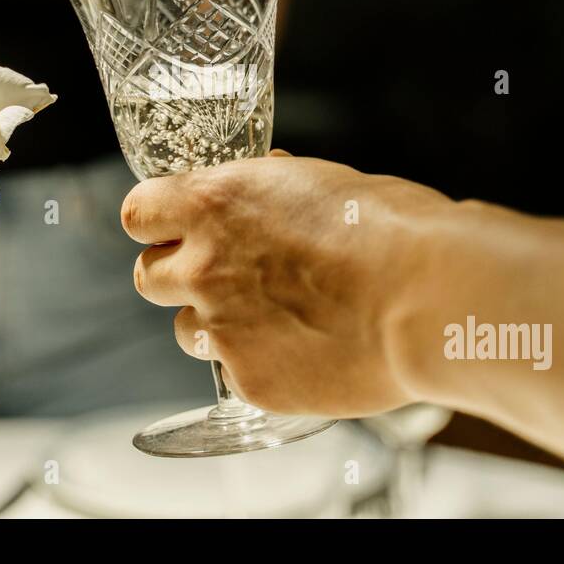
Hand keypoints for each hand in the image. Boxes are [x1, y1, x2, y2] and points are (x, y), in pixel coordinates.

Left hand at [121, 152, 475, 416]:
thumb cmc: (390, 228)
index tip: (175, 227)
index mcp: (213, 204)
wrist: (427, 298)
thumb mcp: (321, 182)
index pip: (137, 212)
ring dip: (214, 324)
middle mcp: (203, 267)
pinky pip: (233, 374)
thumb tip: (266, 181)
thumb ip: (273, 188)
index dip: (156, 221)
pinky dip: (259, 365)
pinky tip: (304, 351)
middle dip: (178, 276)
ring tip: (272, 319)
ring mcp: (223, 329)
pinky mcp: (249, 382)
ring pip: (186, 332)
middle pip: (147, 277)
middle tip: (223, 276)